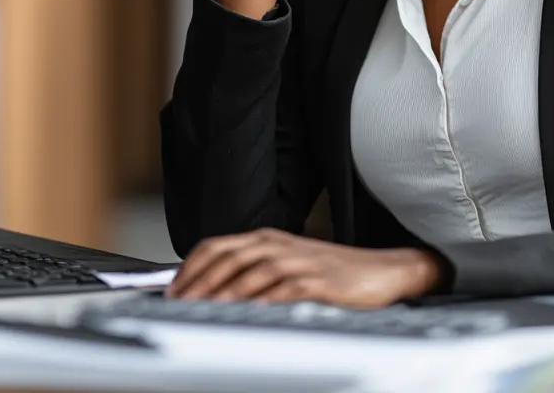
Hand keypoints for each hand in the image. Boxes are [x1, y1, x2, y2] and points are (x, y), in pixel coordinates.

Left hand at [165, 228, 443, 308]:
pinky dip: (259, 302)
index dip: (189, 268)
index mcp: (267, 239)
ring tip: (200, 311)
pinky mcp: (317, 280)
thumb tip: (213, 293)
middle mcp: (278, 244)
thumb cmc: (334, 274)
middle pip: (226, 258)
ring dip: (221, 293)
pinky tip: (243, 315)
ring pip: (249, 273)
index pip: (216, 246)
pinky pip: (281, 290)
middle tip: (176, 305)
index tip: (170, 290)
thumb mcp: (289, 266)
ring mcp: (297, 260)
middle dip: (196, 283)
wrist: (383, 271)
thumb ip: (254, 274)